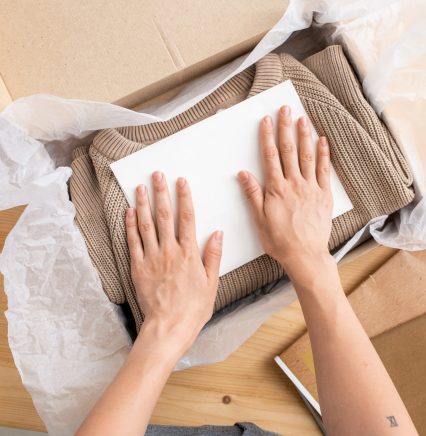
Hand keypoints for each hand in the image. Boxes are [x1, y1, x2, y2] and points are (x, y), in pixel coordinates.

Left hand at [125, 171, 221, 352]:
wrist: (169, 327)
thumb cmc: (193, 308)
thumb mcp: (212, 282)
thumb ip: (213, 255)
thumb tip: (218, 233)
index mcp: (189, 253)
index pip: (187, 218)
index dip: (184, 197)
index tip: (181, 182)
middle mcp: (169, 251)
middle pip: (164, 216)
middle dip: (161, 193)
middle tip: (157, 175)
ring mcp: (152, 259)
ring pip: (146, 225)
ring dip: (143, 204)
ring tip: (140, 188)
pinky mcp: (138, 268)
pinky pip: (133, 243)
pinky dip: (130, 226)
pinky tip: (129, 213)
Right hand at [237, 105, 333, 288]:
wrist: (305, 255)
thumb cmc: (280, 240)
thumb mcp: (260, 219)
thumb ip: (253, 194)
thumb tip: (243, 174)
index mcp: (277, 189)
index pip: (270, 156)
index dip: (267, 136)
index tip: (266, 120)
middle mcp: (294, 184)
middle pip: (289, 150)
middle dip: (286, 128)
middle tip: (285, 110)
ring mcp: (311, 188)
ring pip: (307, 156)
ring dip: (304, 135)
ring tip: (302, 118)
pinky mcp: (324, 195)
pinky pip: (324, 170)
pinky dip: (323, 154)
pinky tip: (322, 141)